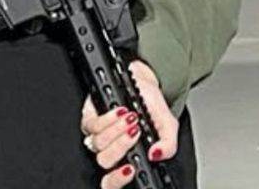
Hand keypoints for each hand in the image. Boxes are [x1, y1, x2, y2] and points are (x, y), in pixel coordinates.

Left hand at [80, 60, 178, 187]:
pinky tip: (120, 111)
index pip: (113, 181)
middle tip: (135, 133)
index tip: (130, 169)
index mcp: (128, 157)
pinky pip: (92, 126)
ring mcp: (99, 136)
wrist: (143, 80)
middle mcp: (111, 150)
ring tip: (132, 117)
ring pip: (98, 144)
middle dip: (120, 148)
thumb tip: (157, 155)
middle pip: (104, 162)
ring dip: (116, 130)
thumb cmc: (152, 105)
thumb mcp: (168, 125)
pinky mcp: (90, 119)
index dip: (117, 180)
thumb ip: (169, 144)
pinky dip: (107, 119)